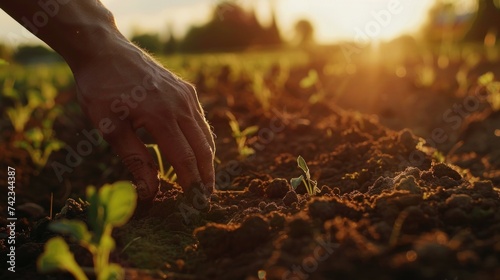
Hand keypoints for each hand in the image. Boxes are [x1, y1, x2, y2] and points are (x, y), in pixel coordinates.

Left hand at [72, 40, 214, 201]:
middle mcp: (181, 105)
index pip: (185, 159)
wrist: (104, 49)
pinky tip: (195, 150)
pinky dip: (201, 140)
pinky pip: (199, 119)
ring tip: (203, 180)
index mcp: (161, 116)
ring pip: (205, 134)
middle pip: (203, 149)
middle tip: (205, 199)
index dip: (191, 184)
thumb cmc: (101, 89)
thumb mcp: (109, 127)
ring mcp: (186, 95)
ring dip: (206, 159)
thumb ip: (134, 159)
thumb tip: (151, 191)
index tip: (193, 204)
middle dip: (206, 176)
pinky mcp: (186, 89)